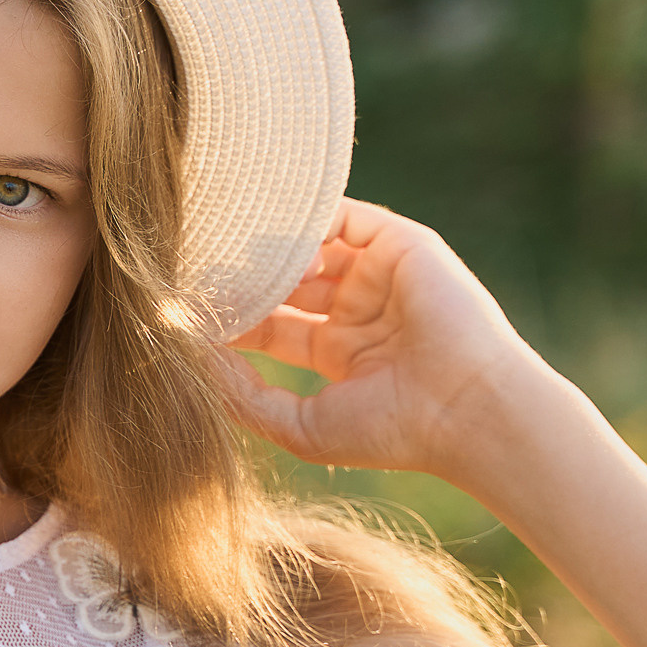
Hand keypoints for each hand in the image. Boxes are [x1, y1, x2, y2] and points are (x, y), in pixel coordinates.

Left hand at [220, 198, 556, 482]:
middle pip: (282, 282)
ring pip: (306, 246)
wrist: (465, 411)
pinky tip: (264, 238)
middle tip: (190, 273)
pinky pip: (341, 215)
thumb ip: (242, 396)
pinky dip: (301, 219)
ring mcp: (379, 276)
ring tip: (220, 252)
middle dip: (240, 279)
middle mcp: (357, 310)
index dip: (229, 318)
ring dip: (264, 248)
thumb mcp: (300, 426)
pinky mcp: (401, 245)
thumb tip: (190, 358)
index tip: (181, 313)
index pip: (268, 324)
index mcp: (337, 353)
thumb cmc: (390, 431)